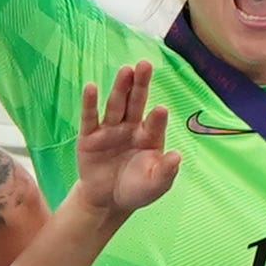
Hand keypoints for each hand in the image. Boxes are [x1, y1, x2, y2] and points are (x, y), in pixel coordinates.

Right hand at [69, 62, 180, 218]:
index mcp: (149, 137)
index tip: (160, 110)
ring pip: (115, 105)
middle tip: (145, 64)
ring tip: (125, 70)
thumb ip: (166, 172)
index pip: (154, 123)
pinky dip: (89, 103)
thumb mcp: (155, 186)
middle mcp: (131, 128)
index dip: (157, 117)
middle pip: (136, 103)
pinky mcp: (89, 137)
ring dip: (120, 87)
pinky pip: (89, 118)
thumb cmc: (136, 190)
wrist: (107, 201)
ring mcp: (109, 130)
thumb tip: (176, 155)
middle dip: (140, 84)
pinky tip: (91, 87)